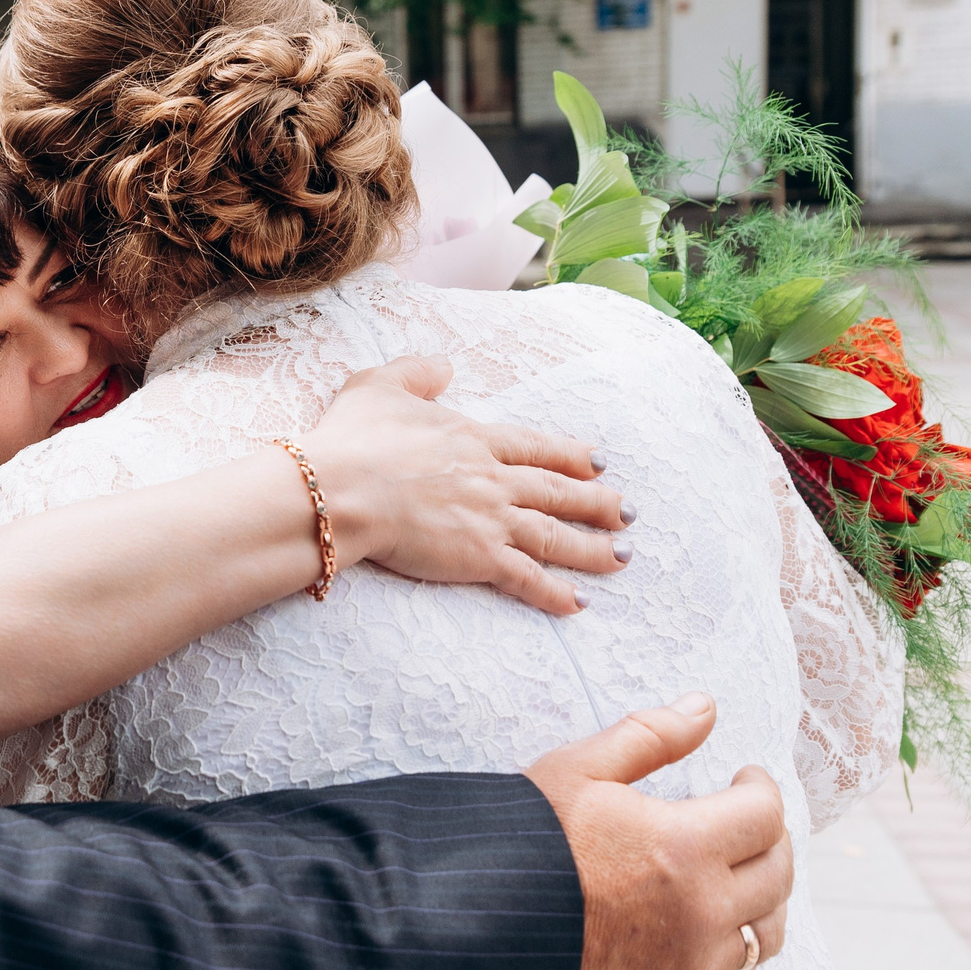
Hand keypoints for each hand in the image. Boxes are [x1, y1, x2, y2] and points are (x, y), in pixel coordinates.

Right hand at [299, 355, 629, 615]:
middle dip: (598, 503)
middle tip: (630, 513)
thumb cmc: (352, 438)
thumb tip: (443, 366)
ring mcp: (489, 519)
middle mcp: (493, 478)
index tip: (600, 463)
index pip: (535, 447)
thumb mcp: (378, 386)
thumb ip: (415, 373)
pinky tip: (578, 603)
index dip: (571, 455)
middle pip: (557, 491)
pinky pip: (526, 577)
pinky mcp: (477, 557)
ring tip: (624, 558)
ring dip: (593, 548)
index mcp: (473, 438)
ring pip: (554, 535)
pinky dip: (555, 592)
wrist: (340, 489)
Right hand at [525, 693, 792, 969]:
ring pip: (767, 932)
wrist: (478, 928)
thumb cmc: (525, 841)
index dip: (760, 788)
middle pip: (777, 872)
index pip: (765, 816)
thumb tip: (706, 706)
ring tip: (736, 870)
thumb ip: (651, 735)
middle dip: (769, 838)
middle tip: (744, 819)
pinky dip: (737, 944)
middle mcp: (701, 912)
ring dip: (764, 895)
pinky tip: (711, 921)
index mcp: (684, 848)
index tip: (743, 779)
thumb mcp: (579, 770)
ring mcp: (691, 964)